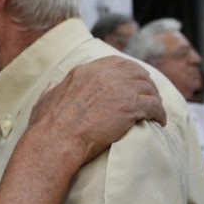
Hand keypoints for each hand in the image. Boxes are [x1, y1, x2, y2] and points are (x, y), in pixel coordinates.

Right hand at [28, 57, 165, 166]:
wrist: (57, 140)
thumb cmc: (47, 126)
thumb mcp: (44, 101)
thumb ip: (51, 90)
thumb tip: (52, 85)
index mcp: (85, 71)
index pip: (115, 63)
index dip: (128, 72)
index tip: (133, 82)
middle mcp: (104, 75)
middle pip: (136, 72)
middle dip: (145, 83)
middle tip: (149, 96)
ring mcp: (119, 89)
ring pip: (148, 88)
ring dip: (154, 99)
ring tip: (156, 110)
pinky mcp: (131, 106)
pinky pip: (154, 106)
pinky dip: (159, 113)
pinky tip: (159, 121)